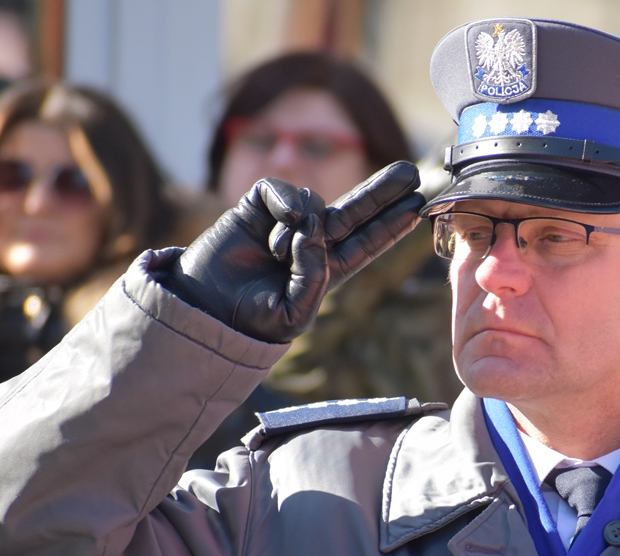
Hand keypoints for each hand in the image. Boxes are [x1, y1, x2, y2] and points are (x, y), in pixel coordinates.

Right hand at [171, 162, 424, 341]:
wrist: (202, 308)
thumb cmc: (248, 320)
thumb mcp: (292, 314)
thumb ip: (314, 277)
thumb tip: (317, 229)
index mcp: (325, 271)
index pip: (367, 244)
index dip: (391, 225)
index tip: (417, 207)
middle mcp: (310, 243)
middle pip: (356, 211)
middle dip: (383, 191)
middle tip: (411, 172)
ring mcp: (285, 222)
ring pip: (315, 203)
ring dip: (303, 226)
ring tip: (278, 252)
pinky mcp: (258, 205)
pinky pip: (284, 191)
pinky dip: (285, 204)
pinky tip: (277, 228)